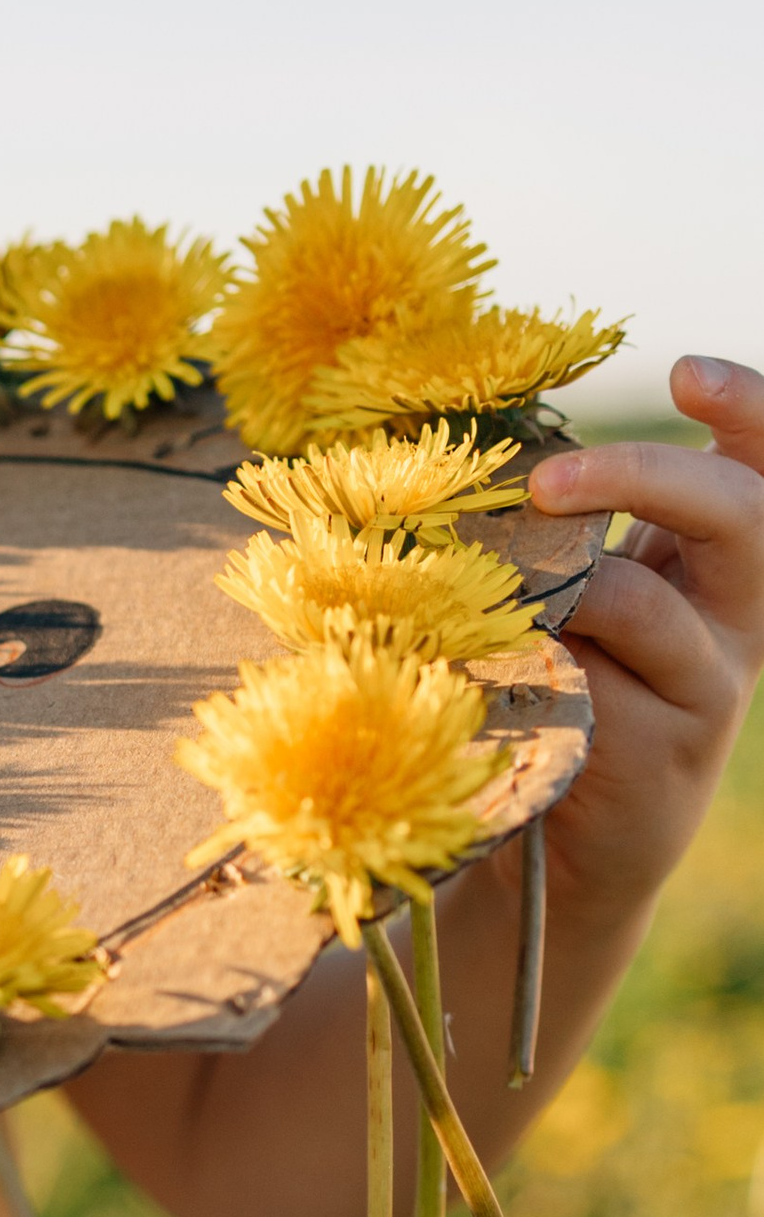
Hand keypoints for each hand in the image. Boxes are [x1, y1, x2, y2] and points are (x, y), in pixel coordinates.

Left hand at [521, 353, 763, 934]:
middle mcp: (739, 621)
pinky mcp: (656, 757)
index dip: (751, 410)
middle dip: (644, 475)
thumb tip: (518, 440)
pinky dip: (516, 667)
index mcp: (729, 565)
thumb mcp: (593, 595)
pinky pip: (580, 686)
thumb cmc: (576, 691)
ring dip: (549, 589)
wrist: (577, 845)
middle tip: (548, 479)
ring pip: (640, 605)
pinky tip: (479, 674)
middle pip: (739, 517)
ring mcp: (707, 691)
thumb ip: (585, 526)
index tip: (686, 372)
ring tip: (487, 604)